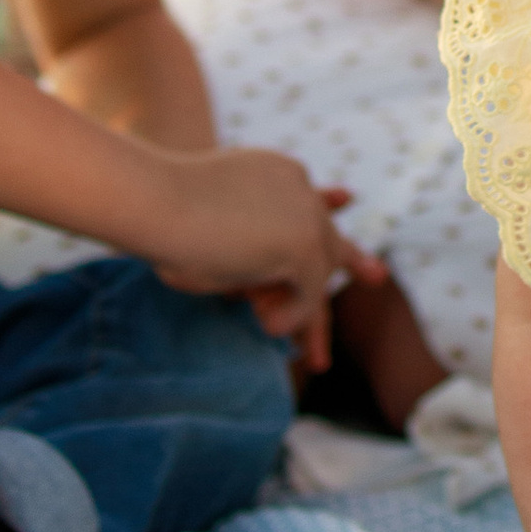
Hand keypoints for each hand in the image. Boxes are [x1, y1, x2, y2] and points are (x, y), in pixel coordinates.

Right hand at [151, 151, 381, 367]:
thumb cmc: (159, 222)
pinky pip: (310, 297)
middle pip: (325, 236)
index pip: (304, 198)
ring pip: (322, 273)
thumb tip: (257, 292)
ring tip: (313, 357)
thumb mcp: (205, 232)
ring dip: (309, 316)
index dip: (326, 203)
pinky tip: (265, 325)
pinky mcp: (304, 245)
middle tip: (376, 276)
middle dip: (351, 257)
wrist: (154, 202)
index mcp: (271, 174)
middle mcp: (295, 187)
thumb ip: (242, 254)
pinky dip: (290, 319)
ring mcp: (304, 214)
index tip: (345, 198)